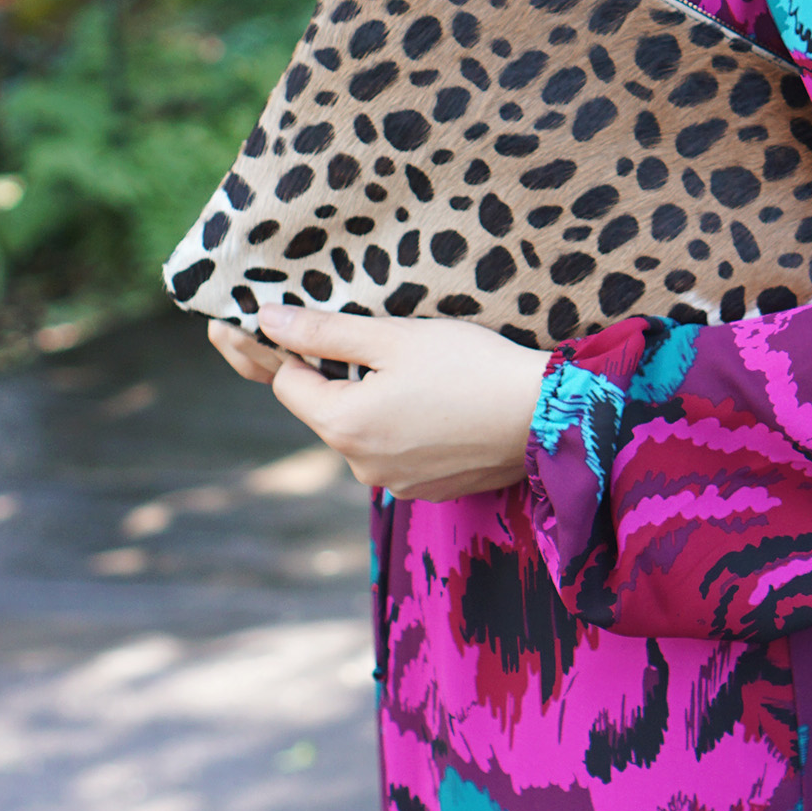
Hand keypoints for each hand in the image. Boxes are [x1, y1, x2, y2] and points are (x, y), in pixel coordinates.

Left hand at [208, 304, 552, 500]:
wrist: (545, 417)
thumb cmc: (469, 367)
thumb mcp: (393, 336)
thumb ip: (325, 331)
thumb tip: (266, 322)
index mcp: (343, 425)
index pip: (287, 383)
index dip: (291, 348)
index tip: (299, 323)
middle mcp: (361, 465)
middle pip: (326, 409)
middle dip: (336, 375)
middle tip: (374, 343)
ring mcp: (396, 482)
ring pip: (364, 430)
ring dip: (374, 401)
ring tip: (418, 371)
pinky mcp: (430, 488)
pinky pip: (398, 449)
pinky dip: (406, 424)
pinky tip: (439, 400)